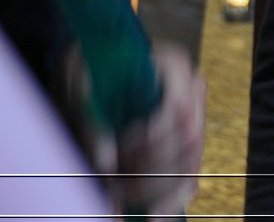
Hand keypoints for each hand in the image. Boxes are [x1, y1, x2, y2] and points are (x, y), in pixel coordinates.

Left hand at [66, 40, 205, 217]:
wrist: (89, 71)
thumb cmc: (85, 70)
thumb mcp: (80, 87)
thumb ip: (93, 121)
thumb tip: (107, 162)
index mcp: (174, 67)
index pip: (180, 108)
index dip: (153, 139)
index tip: (118, 156)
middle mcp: (191, 92)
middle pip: (189, 141)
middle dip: (150, 173)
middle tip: (112, 189)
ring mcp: (192, 118)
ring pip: (191, 164)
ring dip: (157, 191)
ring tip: (121, 204)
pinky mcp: (184, 144)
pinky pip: (189, 176)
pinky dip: (172, 200)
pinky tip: (153, 216)